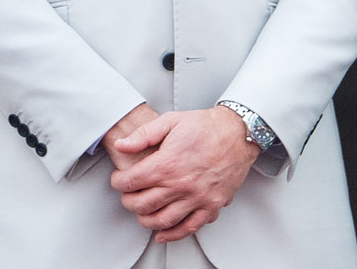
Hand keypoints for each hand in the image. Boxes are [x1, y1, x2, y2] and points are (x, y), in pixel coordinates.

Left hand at [108, 106, 260, 242]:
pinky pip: (189, 228)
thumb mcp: (171, 121)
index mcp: (168, 164)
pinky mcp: (211, 205)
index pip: (131, 182)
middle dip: (128, 201)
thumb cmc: (206, 126)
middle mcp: (181, 184)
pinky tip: (163, 234)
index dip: (118, 182)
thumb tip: (122, 145)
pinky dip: (173, 235)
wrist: (238, 132)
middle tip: (128, 195)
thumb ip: (143, 135)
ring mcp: (197, 198)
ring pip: (162, 220)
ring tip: (142, 212)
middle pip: (142, 205)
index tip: (119, 180)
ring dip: (145, 220)